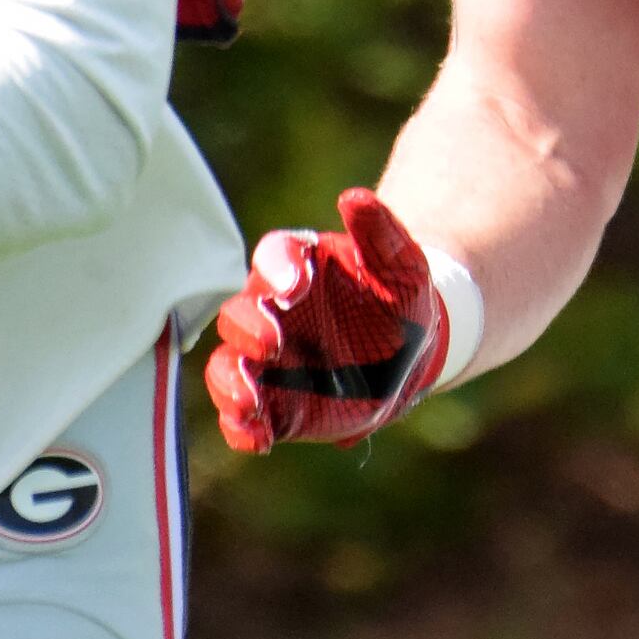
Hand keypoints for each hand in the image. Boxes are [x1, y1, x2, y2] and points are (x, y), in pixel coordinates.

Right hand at [204, 188, 447, 452]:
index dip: (276, 268)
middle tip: (272, 342)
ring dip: (230, 383)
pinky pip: (244, 417)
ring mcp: (267, 361)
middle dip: (248, 327)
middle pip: (238, 313)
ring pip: (228, 366)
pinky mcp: (273, 404)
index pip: (273, 257)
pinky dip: (241, 428)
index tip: (294, 284)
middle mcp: (272, 312)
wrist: (410, 355)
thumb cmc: (401, 299)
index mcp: (298, 267)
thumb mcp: (404, 265)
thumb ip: (381, 233)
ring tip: (247, 400)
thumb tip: (355, 198)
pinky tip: (256, 440)